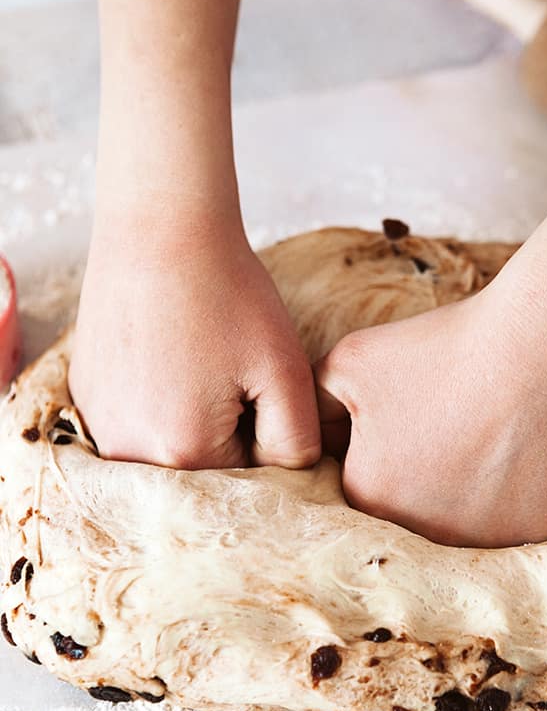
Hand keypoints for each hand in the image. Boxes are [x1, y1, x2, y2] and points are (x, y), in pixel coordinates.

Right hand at [69, 213, 320, 469]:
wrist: (160, 228)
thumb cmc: (227, 294)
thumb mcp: (285, 371)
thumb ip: (296, 444)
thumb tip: (290, 480)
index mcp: (184, 453)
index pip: (245, 481)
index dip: (265, 436)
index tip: (261, 387)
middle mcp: (130, 453)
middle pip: (202, 472)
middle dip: (228, 431)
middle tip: (229, 368)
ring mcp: (100, 425)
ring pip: (166, 451)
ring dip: (189, 420)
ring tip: (197, 360)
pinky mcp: (86, 398)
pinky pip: (134, 425)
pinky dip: (156, 403)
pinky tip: (167, 358)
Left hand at [315, 281, 546, 547]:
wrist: (543, 346)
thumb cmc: (441, 350)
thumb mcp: (348, 361)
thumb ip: (311, 403)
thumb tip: (303, 433)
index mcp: (368, 497)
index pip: (358, 488)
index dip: (377, 451)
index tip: (402, 420)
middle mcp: (420, 535)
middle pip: (407, 512)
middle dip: (417, 476)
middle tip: (445, 424)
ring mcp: (482, 542)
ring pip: (460, 522)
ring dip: (463, 492)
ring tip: (483, 433)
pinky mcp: (536, 534)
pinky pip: (512, 520)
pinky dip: (513, 490)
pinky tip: (519, 448)